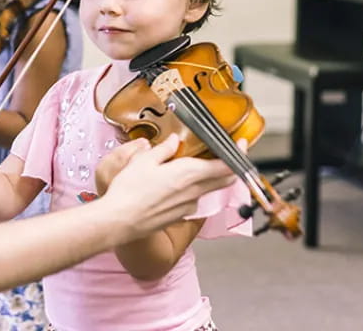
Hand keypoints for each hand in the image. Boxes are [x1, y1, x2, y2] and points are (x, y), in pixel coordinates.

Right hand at [97, 134, 236, 242]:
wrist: (120, 221)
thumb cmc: (129, 191)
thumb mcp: (143, 160)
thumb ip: (164, 149)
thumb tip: (174, 141)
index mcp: (188, 174)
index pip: (225, 165)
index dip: (238, 154)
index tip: (241, 144)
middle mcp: (194, 191)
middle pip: (224, 179)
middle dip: (231, 165)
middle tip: (226, 152)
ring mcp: (189, 205)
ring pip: (210, 188)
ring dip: (211, 176)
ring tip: (197, 163)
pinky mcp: (181, 215)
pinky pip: (195, 198)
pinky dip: (195, 187)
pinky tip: (178, 182)